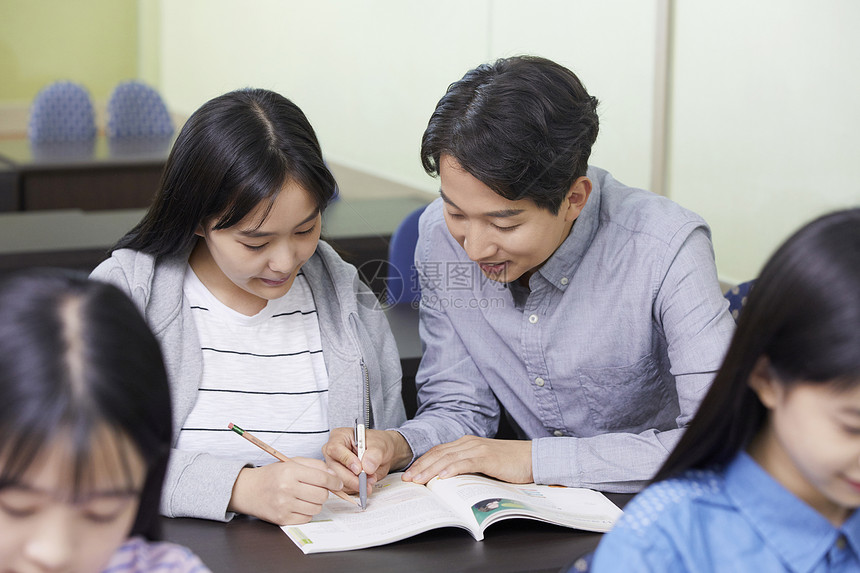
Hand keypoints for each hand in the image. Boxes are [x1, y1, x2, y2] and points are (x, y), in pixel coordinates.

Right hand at [228, 458, 342, 524]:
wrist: (248, 490)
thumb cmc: (272, 475)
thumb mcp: (292, 462)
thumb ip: (315, 465)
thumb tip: (334, 475)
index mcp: (290, 471)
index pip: (322, 478)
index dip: (335, 481)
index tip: (338, 483)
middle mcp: (287, 488)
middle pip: (322, 495)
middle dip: (325, 492)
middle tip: (318, 489)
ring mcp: (284, 506)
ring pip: (316, 508)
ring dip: (316, 503)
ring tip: (306, 496)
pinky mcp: (282, 519)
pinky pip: (307, 518)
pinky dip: (307, 512)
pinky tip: (299, 505)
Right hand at [322, 428, 412, 493]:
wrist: (382, 454)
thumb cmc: (378, 444)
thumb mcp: (380, 445)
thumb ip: (374, 454)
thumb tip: (367, 467)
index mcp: (339, 436)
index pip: (335, 449)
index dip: (346, 460)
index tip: (359, 469)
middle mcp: (333, 452)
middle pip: (334, 468)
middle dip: (351, 478)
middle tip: (365, 481)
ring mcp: (334, 466)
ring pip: (337, 480)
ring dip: (355, 485)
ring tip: (370, 480)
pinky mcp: (339, 478)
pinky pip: (343, 488)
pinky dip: (355, 489)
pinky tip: (366, 484)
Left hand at [402, 436, 532, 484]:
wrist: (532, 457)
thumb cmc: (510, 463)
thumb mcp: (483, 464)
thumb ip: (467, 468)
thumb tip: (447, 482)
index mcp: (466, 444)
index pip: (438, 452)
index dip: (422, 462)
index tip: (410, 474)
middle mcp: (469, 443)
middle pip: (438, 454)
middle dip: (421, 466)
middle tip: (407, 479)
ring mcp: (478, 448)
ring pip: (448, 458)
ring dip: (431, 469)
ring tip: (419, 480)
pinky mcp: (488, 457)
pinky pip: (466, 463)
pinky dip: (452, 469)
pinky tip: (442, 477)